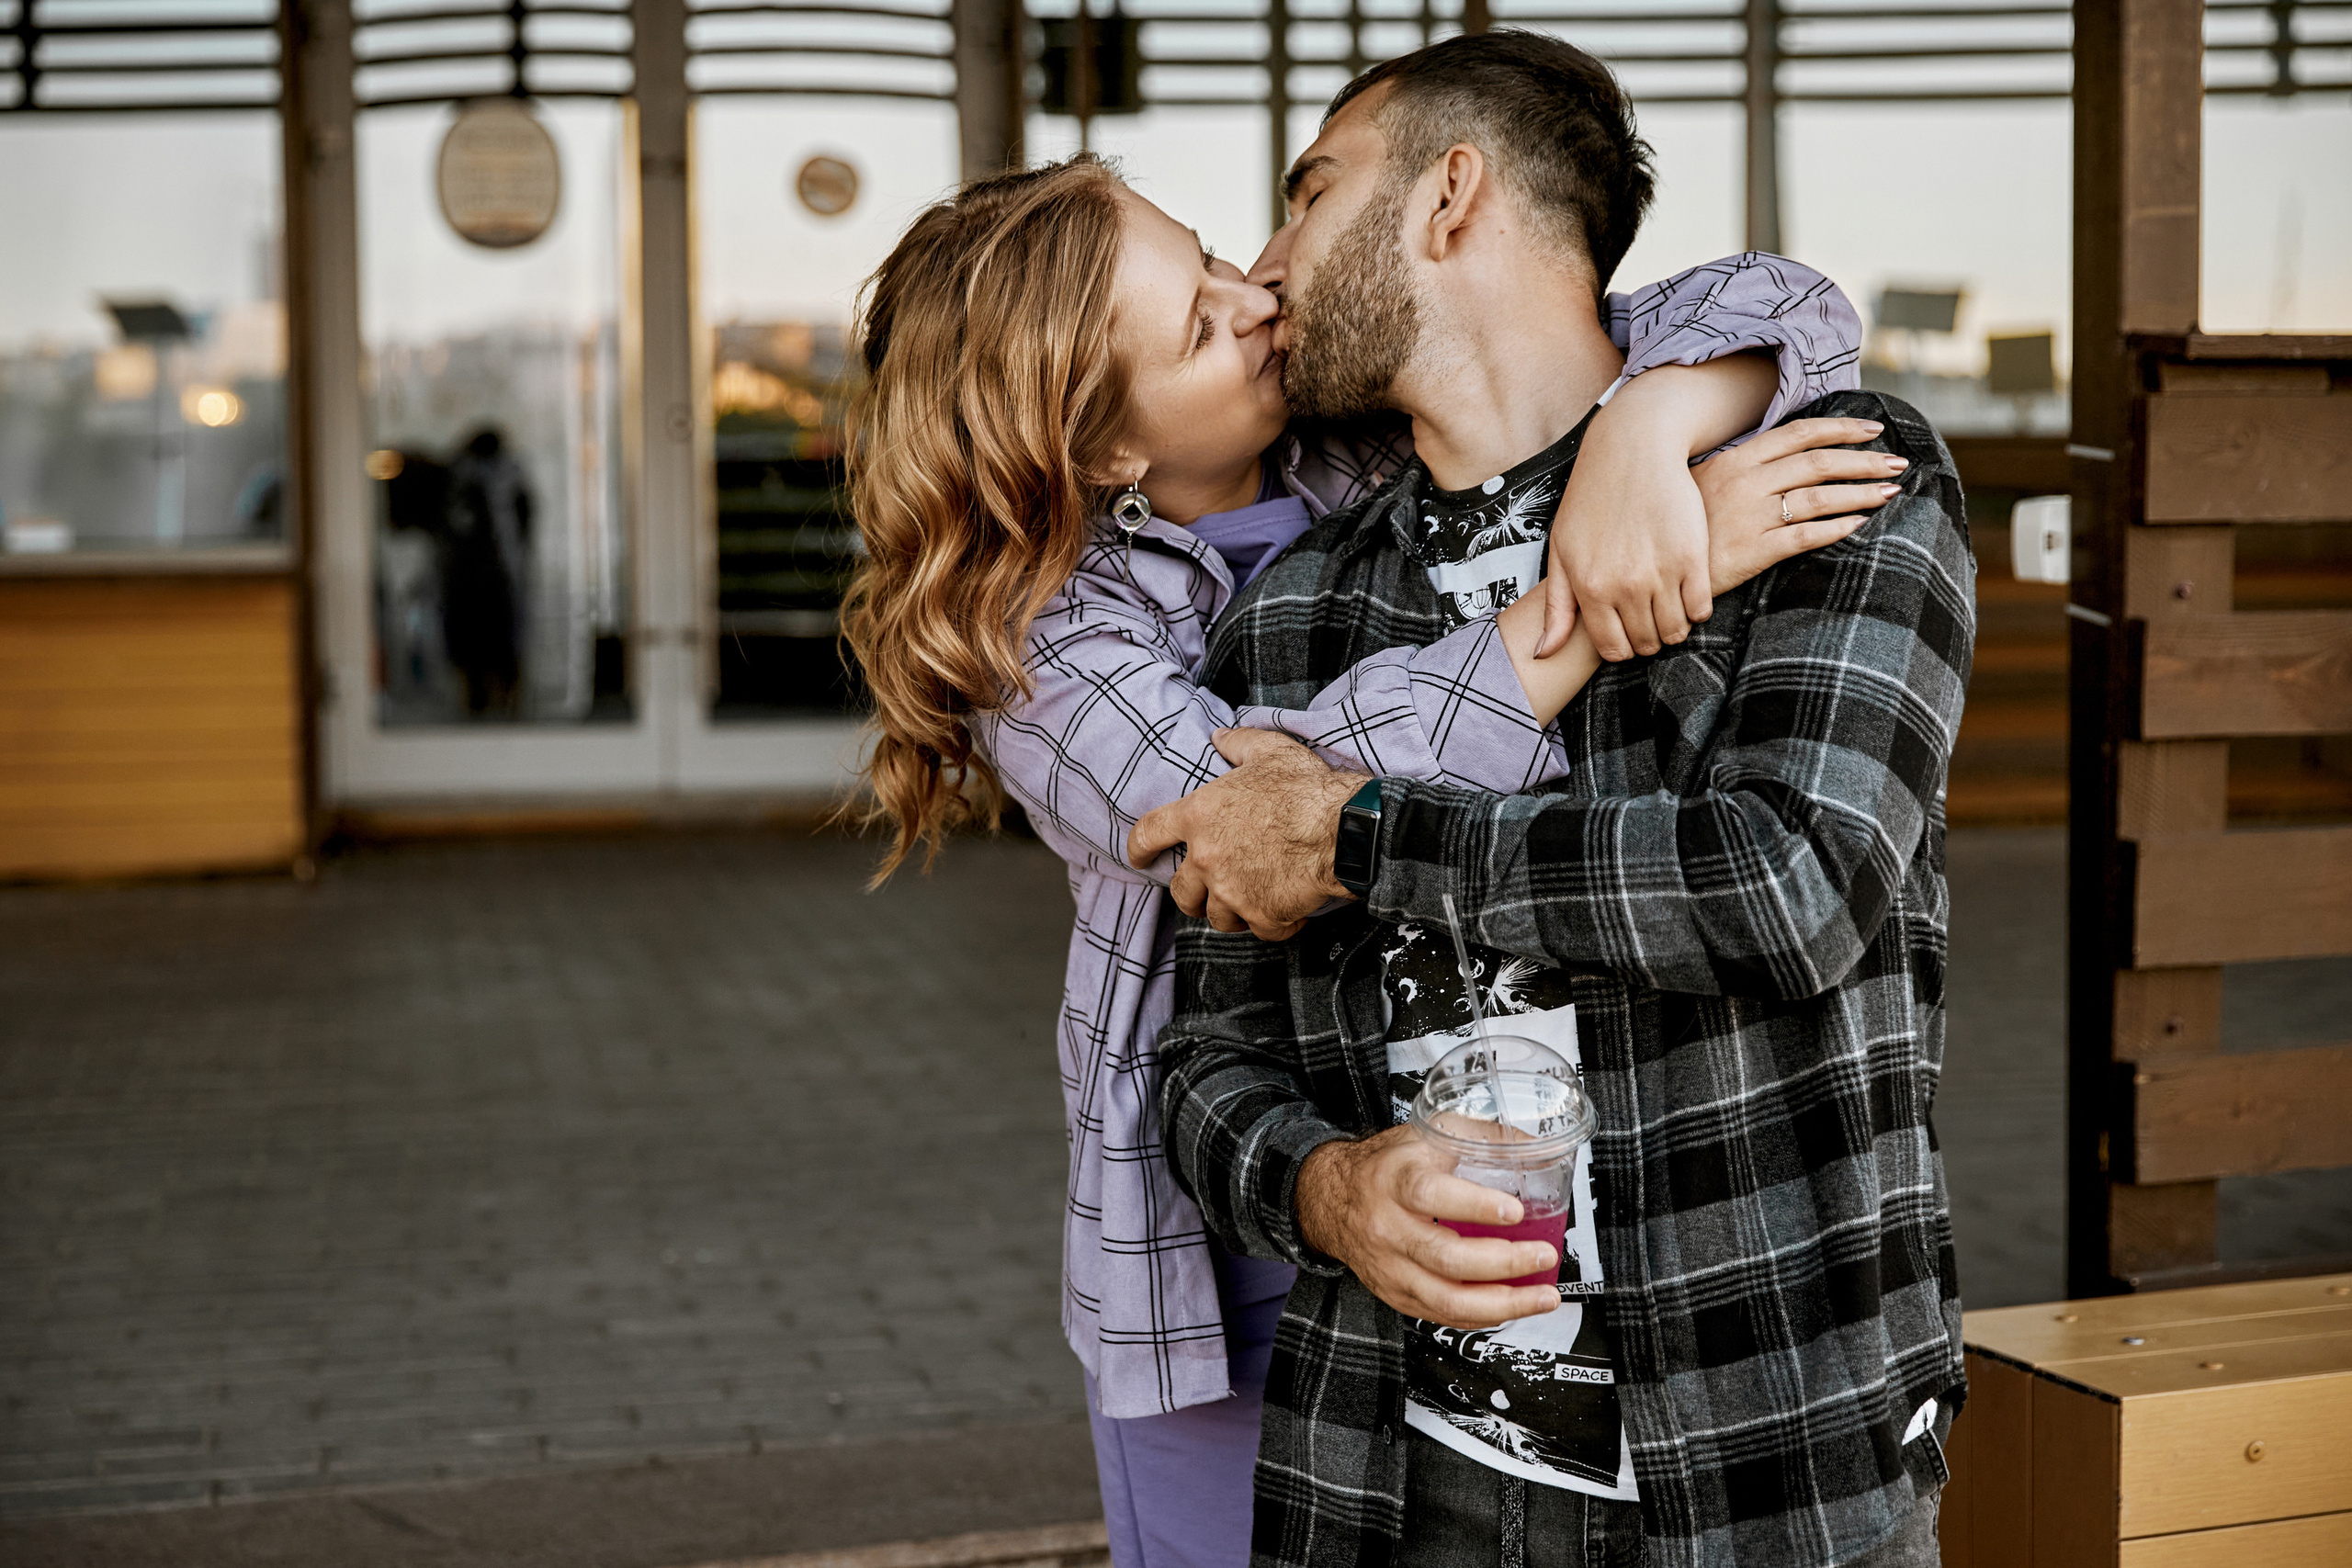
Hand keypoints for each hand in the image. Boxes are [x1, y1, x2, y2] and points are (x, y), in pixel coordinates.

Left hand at [1127, 728, 1365, 940]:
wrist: (1345, 828)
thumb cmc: (1307, 787)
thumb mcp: (1270, 751)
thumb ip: (1237, 744)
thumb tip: (1218, 737)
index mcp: (1199, 815)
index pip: (1148, 834)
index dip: (1139, 849)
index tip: (1140, 859)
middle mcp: (1207, 857)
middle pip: (1181, 892)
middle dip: (1193, 894)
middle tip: (1212, 887)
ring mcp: (1232, 890)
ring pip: (1217, 917)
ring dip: (1232, 910)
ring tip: (1254, 896)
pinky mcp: (1261, 915)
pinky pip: (1260, 930)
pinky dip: (1273, 923)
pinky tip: (1289, 908)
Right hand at [1296, 1127, 1561, 1328]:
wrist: (1332, 1196)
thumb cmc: (1386, 1166)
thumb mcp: (1427, 1136)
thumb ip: (1480, 1137)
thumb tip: (1533, 1147)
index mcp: (1396, 1181)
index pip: (1431, 1195)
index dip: (1476, 1206)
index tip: (1515, 1211)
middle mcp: (1390, 1228)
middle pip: (1446, 1257)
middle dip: (1504, 1262)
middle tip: (1542, 1255)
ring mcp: (1391, 1267)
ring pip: (1446, 1299)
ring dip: (1503, 1303)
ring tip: (1542, 1296)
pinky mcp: (1396, 1293)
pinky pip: (1442, 1315)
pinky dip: (1482, 1316)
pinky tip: (1511, 1307)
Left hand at [1539, 426, 1707, 663]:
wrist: (1633, 450)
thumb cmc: (1591, 499)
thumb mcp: (1561, 550)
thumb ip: (1556, 607)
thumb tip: (1543, 654)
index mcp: (1590, 588)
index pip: (1613, 650)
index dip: (1622, 648)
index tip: (1626, 633)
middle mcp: (1624, 586)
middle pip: (1646, 643)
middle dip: (1648, 638)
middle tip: (1650, 619)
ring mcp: (1661, 573)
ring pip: (1675, 631)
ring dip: (1674, 626)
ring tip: (1669, 608)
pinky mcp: (1693, 557)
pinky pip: (1701, 608)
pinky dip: (1696, 609)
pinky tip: (1688, 592)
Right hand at [1695, 416, 1905, 595]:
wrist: (1653, 566)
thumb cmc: (1682, 525)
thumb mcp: (1705, 483)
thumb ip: (1743, 469)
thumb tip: (1785, 458)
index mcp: (1737, 460)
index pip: (1800, 435)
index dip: (1841, 429)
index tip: (1873, 429)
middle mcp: (1746, 482)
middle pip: (1818, 463)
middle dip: (1863, 461)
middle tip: (1897, 463)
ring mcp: (1749, 516)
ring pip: (1818, 497)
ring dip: (1859, 494)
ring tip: (1888, 493)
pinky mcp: (1751, 551)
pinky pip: (1803, 536)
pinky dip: (1835, 529)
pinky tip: (1858, 526)